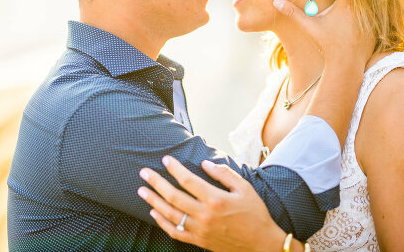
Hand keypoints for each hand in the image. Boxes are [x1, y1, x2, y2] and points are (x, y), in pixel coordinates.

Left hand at [138, 156, 287, 251]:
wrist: (261, 245)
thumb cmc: (255, 213)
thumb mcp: (244, 188)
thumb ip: (224, 173)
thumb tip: (204, 163)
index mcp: (216, 199)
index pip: (188, 180)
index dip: (175, 169)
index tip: (165, 159)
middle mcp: (205, 215)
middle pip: (173, 197)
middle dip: (156, 183)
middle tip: (144, 172)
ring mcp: (200, 230)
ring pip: (170, 215)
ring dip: (154, 201)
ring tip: (142, 191)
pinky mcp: (199, 241)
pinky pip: (175, 233)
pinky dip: (162, 223)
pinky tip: (154, 213)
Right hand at [273, 0, 371, 66]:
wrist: (347, 64)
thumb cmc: (327, 44)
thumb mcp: (310, 27)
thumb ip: (293, 13)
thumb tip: (275, 1)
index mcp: (347, 2)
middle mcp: (363, 6)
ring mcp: (373, 16)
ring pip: (371, 1)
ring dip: (367, 0)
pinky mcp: (379, 25)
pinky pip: (377, 14)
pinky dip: (373, 13)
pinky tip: (367, 16)